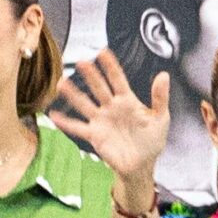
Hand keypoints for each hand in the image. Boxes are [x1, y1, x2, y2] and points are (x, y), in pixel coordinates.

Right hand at [48, 49, 170, 181]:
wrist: (142, 165)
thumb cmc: (152, 141)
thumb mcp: (161, 118)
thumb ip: (160, 97)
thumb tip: (163, 75)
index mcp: (128, 101)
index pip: (118, 79)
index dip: (110, 66)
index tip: (102, 52)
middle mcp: (111, 107)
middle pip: (99, 88)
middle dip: (91, 75)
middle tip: (82, 63)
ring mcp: (101, 120)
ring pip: (84, 104)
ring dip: (73, 94)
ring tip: (62, 83)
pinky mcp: (94, 135)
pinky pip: (78, 127)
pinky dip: (66, 122)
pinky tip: (54, 115)